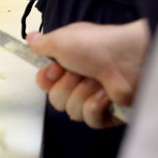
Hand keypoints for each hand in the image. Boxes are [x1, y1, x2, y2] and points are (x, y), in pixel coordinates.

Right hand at [26, 20, 148, 128]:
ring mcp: (93, 97)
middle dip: (66, 87)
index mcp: (67, 63)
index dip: (46, 79)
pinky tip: (105, 94)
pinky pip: (89, 119)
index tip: (55, 70)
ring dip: (82, 94)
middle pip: (55, 99)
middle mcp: (79, 80)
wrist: (127, 59)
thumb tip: (30, 38)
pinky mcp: (108, 113)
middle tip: (79, 73)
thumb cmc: (95, 46)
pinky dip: (96, 105)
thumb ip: (41, 43)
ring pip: (71, 110)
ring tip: (97, 81)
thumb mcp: (60, 39)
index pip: (44, 82)